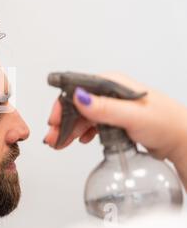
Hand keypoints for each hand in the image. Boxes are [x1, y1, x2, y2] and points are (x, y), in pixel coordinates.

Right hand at [44, 73, 186, 186]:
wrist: (181, 141)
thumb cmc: (165, 123)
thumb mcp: (132, 115)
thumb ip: (104, 108)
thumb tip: (79, 97)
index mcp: (112, 85)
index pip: (78, 89)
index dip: (63, 105)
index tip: (53, 119)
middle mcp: (111, 94)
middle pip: (77, 105)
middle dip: (63, 121)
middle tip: (53, 137)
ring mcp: (113, 108)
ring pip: (83, 116)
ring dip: (70, 129)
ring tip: (60, 143)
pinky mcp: (115, 121)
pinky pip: (92, 125)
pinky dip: (82, 133)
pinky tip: (80, 140)